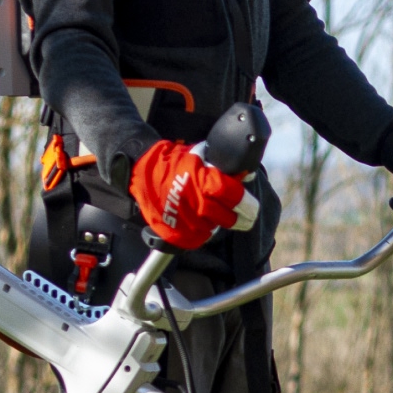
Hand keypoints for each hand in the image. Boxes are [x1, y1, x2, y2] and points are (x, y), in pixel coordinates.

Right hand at [129, 139, 257, 247]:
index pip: (234, 197)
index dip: (247, 204)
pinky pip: (199, 236)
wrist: (140, 172)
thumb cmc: (171, 162)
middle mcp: (196, 203)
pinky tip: (198, 220)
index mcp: (203, 182)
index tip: (252, 208)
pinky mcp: (176, 232)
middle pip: (229, 218)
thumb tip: (246, 174)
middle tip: (245, 217)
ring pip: (214, 228)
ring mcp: (186, 220)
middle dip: (240, 218)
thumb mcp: (198, 156)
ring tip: (211, 212)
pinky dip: (202, 230)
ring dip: (217, 222)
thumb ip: (221, 167)